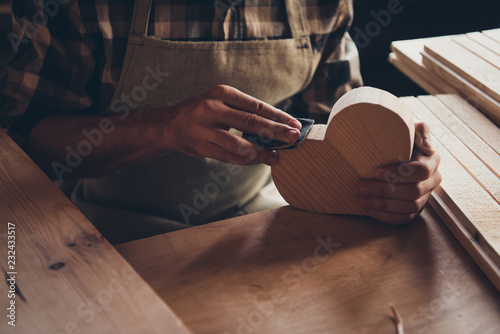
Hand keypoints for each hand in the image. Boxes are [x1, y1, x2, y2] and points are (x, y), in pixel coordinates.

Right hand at [152, 85, 301, 165]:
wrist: (169, 124)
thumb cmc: (202, 112)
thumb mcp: (221, 101)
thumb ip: (244, 111)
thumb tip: (277, 123)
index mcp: (222, 93)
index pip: (257, 106)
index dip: (278, 116)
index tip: (295, 124)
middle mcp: (213, 108)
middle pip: (251, 122)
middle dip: (276, 132)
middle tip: (293, 138)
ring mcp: (204, 129)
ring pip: (239, 143)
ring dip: (260, 152)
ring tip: (275, 157)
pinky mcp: (200, 146)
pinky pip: (227, 156)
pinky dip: (244, 160)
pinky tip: (257, 161)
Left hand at [357, 121, 441, 223]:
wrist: (396, 152)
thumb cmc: (401, 139)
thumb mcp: (410, 128)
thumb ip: (420, 130)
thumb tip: (425, 143)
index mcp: (432, 160)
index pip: (420, 171)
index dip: (398, 173)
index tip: (375, 172)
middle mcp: (433, 180)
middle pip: (413, 192)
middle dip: (385, 191)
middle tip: (361, 187)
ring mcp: (425, 196)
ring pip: (409, 207)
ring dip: (383, 205)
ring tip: (362, 199)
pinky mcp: (416, 208)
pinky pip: (405, 218)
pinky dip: (387, 217)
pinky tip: (370, 210)